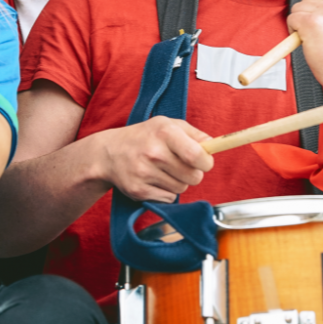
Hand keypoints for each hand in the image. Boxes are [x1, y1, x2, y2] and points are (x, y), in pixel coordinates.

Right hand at [98, 116, 213, 202]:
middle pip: (193, 177)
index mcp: (164, 132)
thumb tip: (214, 146)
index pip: (196, 155)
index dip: (206, 162)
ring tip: (164, 170)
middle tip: (181, 165)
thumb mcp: (168, 125)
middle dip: (193, 173)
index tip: (204, 161)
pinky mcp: (139, 191)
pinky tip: (155, 179)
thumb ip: (194, 134)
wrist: (108, 153)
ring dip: (179, 182)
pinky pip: (169, 199)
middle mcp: (153, 153)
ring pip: (182, 189)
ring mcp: (144, 173)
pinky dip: (166, 192)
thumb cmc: (144, 137)